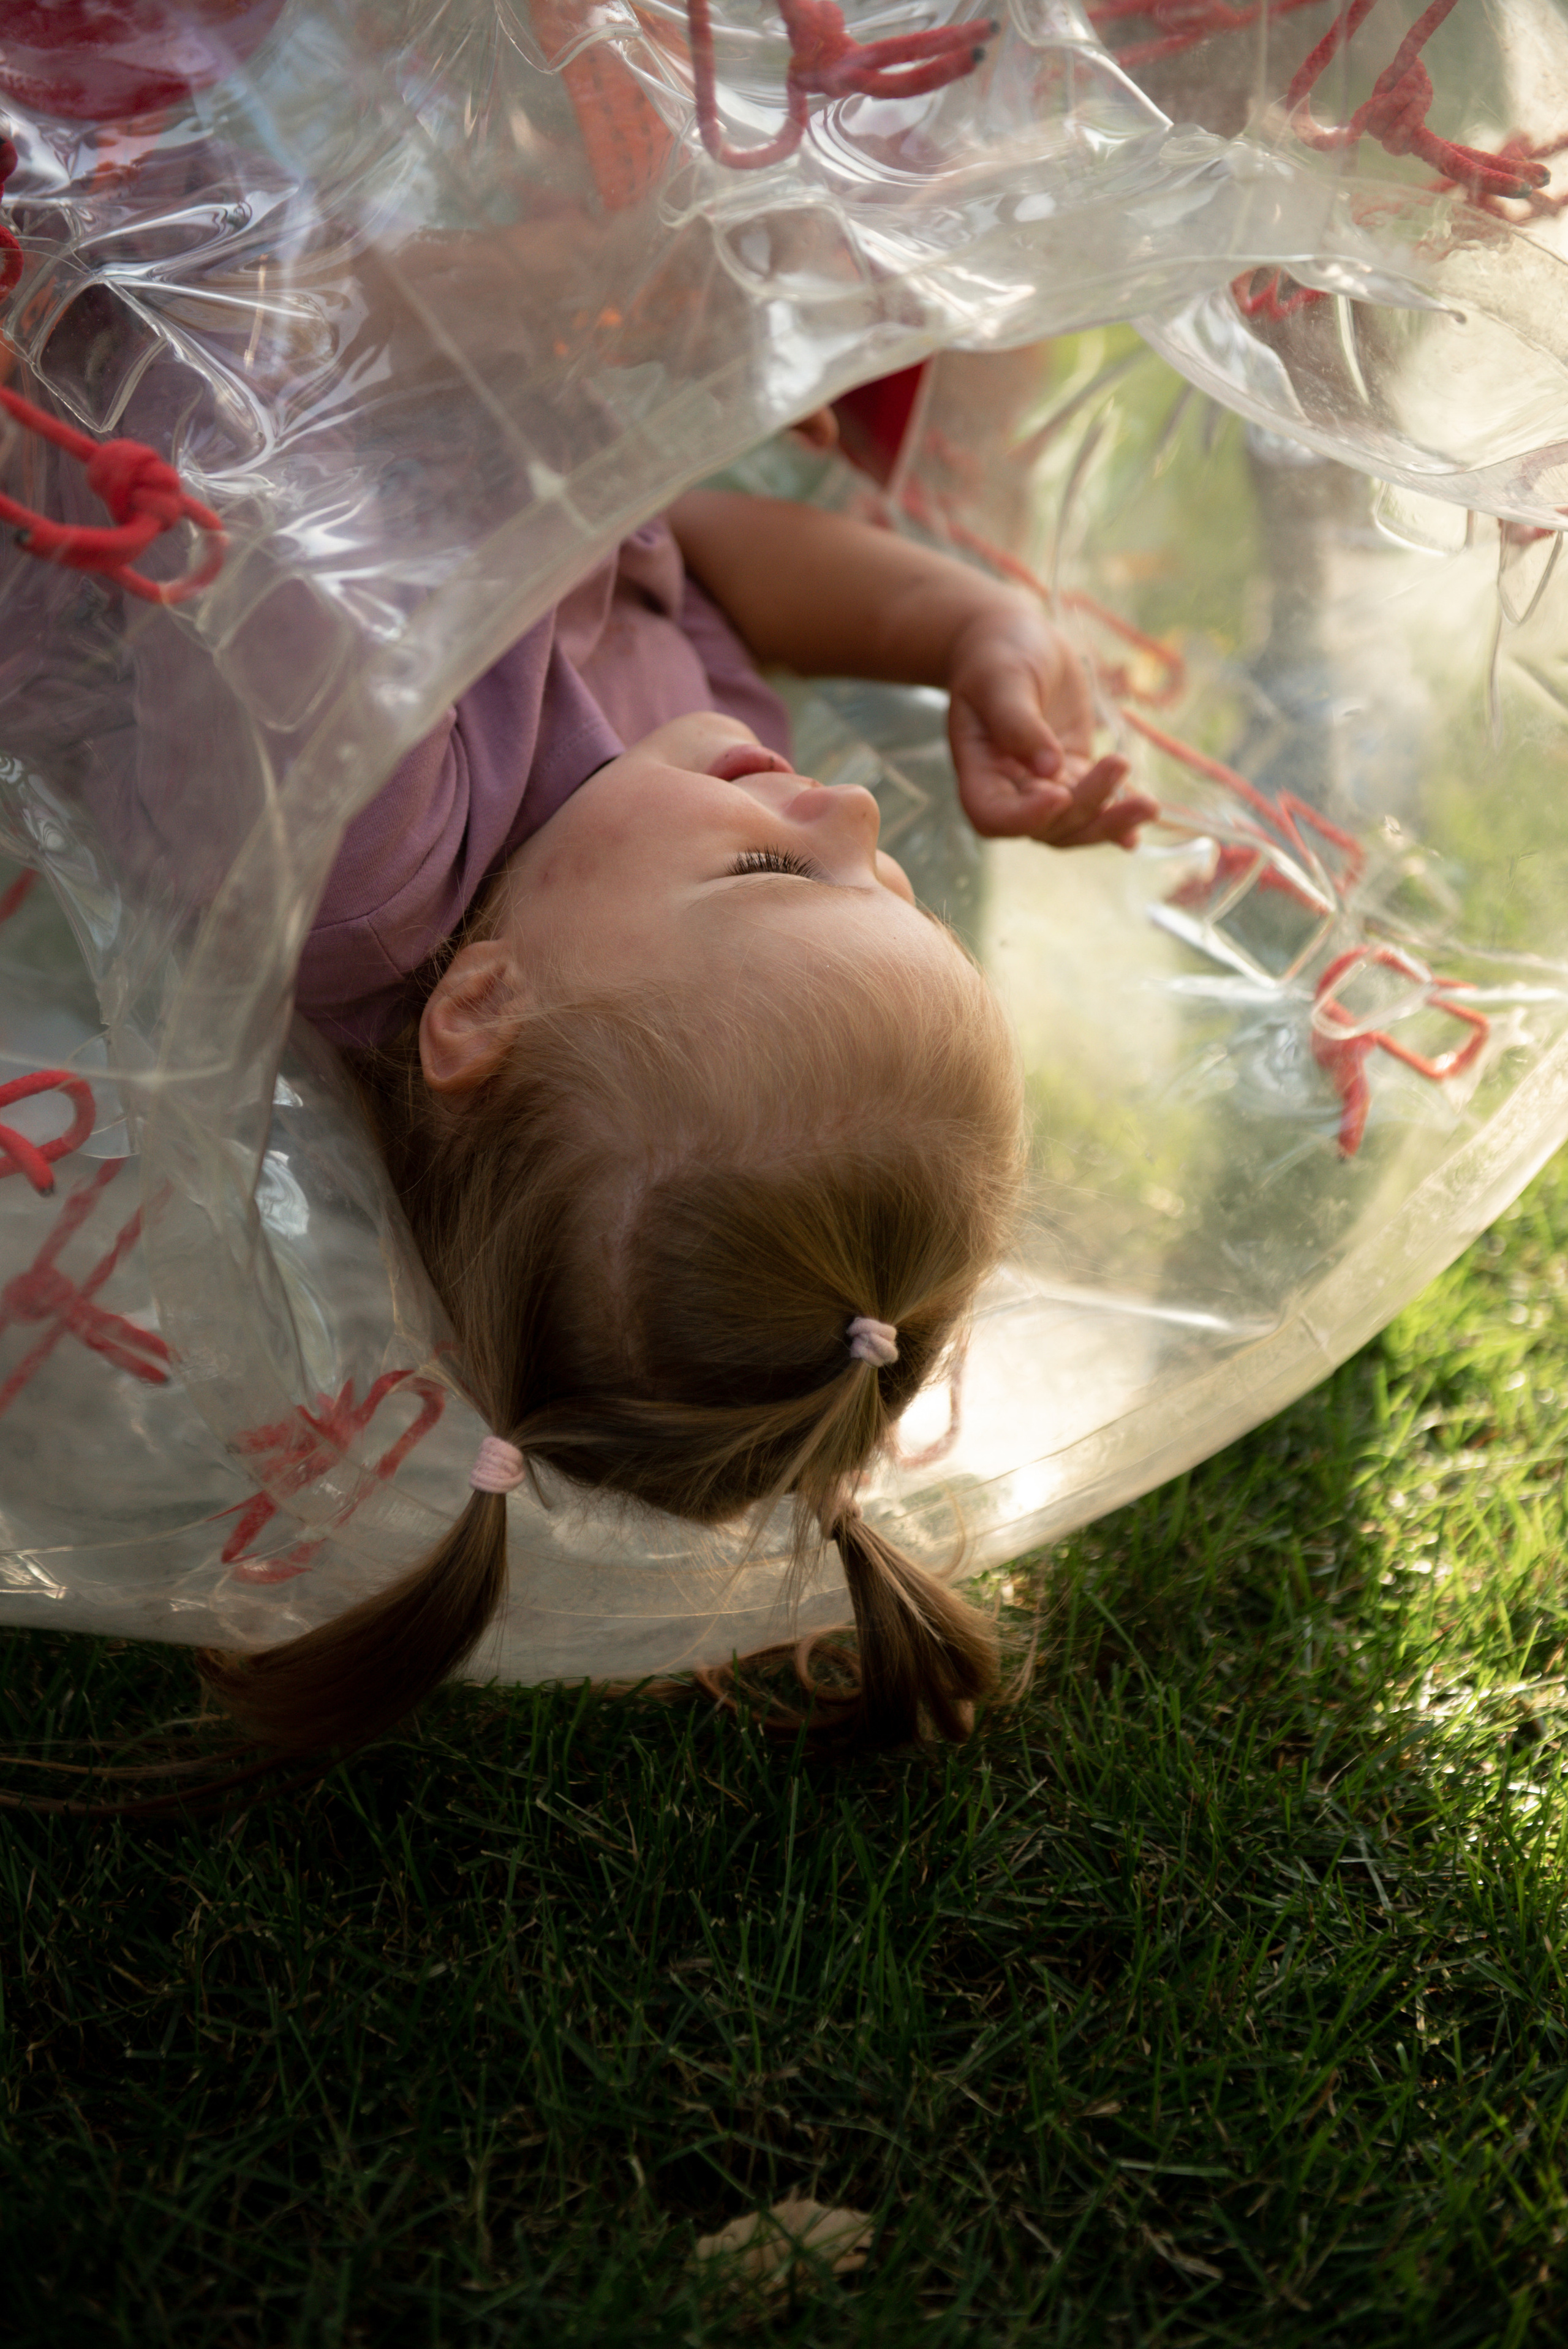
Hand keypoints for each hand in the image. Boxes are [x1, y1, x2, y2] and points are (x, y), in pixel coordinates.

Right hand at [946, 598, 1157, 849]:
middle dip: (1086, 808)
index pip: (993, 815)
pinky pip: (1096, 804)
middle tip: (1119, 766)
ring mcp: (1043, 787)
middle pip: (1045, 826)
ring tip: (1148, 805)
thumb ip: (1018, 723)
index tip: (1059, 794)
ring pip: (1076, 822)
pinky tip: (1143, 820)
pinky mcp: (1073, 773)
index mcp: (978, 771)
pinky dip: (1119, 817)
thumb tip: (1050, 768)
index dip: (1025, 817)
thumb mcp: (1001, 680)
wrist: (1015, 643)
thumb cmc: (996, 657)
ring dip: (1111, 819)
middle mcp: (1009, 790)